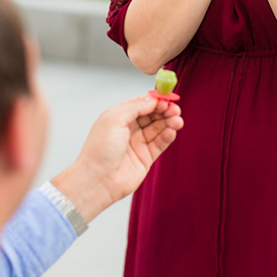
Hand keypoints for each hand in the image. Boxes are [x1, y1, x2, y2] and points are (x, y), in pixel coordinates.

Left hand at [52, 94, 182, 221]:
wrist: (98, 179)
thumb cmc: (99, 150)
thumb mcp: (114, 119)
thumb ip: (135, 107)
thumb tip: (152, 99)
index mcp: (117, 117)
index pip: (140, 103)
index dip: (154, 100)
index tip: (166, 97)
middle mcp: (128, 129)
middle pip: (151, 115)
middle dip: (164, 110)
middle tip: (174, 109)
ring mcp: (137, 143)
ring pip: (158, 128)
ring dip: (169, 122)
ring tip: (177, 120)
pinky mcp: (145, 157)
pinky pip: (160, 143)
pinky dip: (167, 136)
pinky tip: (172, 130)